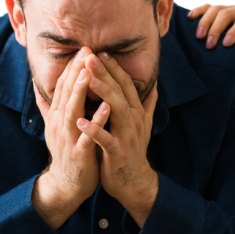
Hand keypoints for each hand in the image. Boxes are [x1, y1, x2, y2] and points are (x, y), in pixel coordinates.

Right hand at [32, 47, 104, 226]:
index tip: (83, 48)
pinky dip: (96, 121)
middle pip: (66, 93)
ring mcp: (68, 138)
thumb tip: (38, 88)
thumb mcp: (55, 127)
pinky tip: (107, 107)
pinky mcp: (79, 153)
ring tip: (90, 72)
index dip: (72, 67)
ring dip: (81, 91)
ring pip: (73, 110)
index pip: (63, 86)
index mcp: (57, 116)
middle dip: (76, 71)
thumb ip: (49, 107)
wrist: (67, 184)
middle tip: (86, 50)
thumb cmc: (67, 152)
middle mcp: (60, 124)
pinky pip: (88, 135)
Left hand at [78, 52, 159, 224]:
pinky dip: (94, 130)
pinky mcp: (118, 152)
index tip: (99, 51)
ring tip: (88, 80)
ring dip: (103, 93)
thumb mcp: (142, 125)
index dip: (113, 67)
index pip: (124, 84)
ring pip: (116, 110)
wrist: (133, 182)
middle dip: (105, 73)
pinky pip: (105, 139)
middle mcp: (133, 120)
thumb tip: (154, 85)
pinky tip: (80, 121)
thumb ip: (147, 104)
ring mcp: (127, 135)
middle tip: (90, 56)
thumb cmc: (132, 150)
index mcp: (135, 111)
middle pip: (119, 91)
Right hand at [187, 2, 234, 57]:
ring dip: (205, 22)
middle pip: (227, 13)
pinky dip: (199, 11)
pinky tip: (190, 18)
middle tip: (209, 45)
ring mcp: (233, 7)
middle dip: (216, 29)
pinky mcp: (223, 10)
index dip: (234, 31)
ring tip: (199, 37)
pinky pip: (209, 6)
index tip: (226, 45)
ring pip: (216, 8)